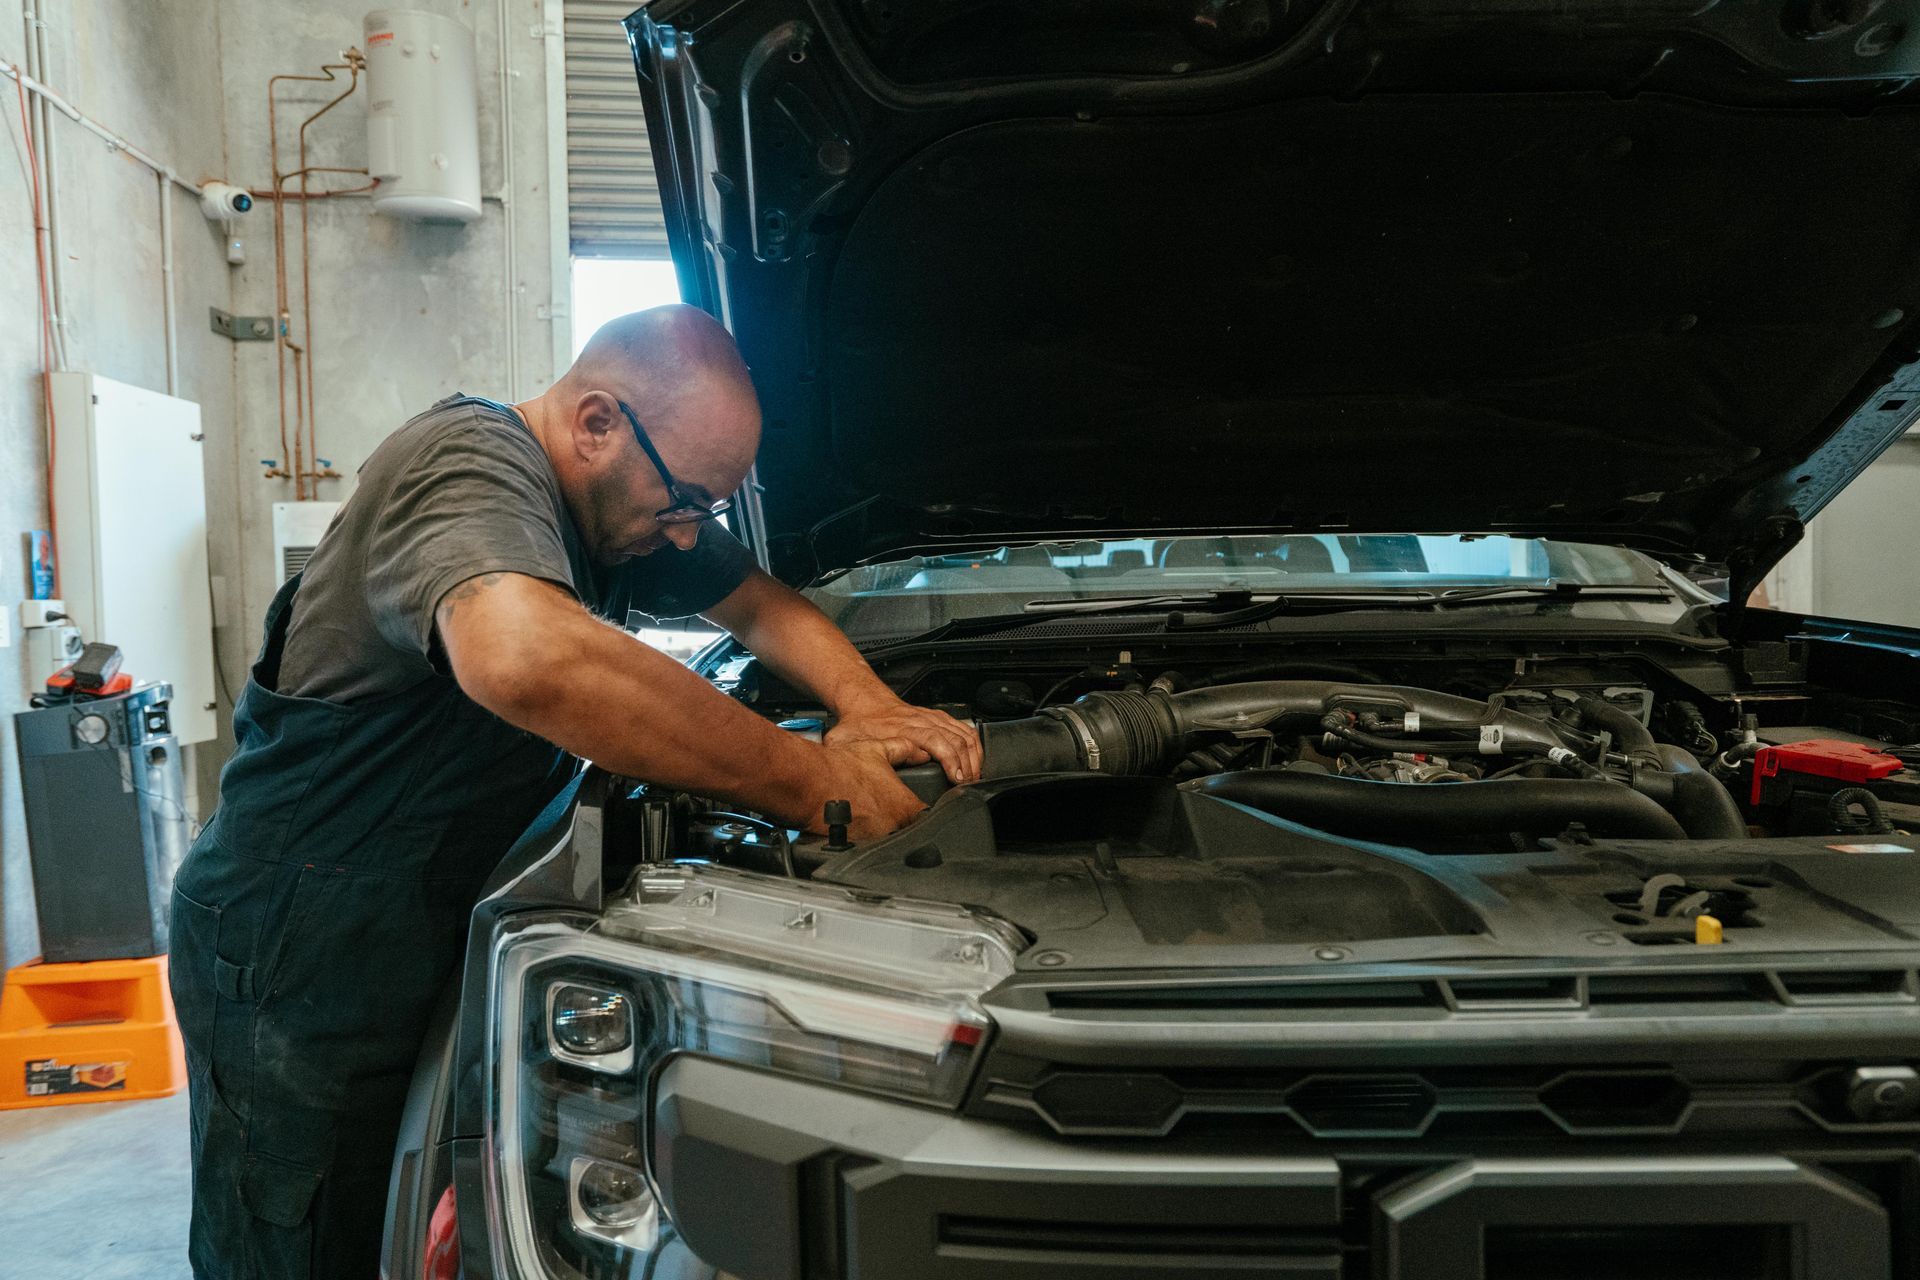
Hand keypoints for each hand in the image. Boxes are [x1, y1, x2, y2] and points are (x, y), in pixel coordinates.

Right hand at [810, 739, 927, 839]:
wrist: (809, 781)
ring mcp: (875, 840)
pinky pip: (865, 848)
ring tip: (865, 816)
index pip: (927, 817)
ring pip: (887, 841)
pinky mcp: (855, 849)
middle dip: (900, 824)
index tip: (911, 807)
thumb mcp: (876, 750)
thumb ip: (903, 750)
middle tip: (882, 809)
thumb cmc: (839, 767)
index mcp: (903, 806)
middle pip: (908, 832)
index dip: (922, 813)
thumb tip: (919, 752)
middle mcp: (893, 826)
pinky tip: (852, 824)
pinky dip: (862, 838)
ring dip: (881, 831)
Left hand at [826, 698, 982, 783]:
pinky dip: (974, 744)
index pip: (934, 742)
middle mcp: (921, 721)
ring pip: (962, 733)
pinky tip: (977, 758)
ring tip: (976, 776)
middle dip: (967, 763)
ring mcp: (931, 718)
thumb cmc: (857, 722)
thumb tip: (840, 775)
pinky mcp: (937, 717)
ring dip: (973, 755)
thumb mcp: (844, 740)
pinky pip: (963, 728)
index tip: (956, 778)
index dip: (949, 760)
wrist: (863, 699)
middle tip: (970, 784)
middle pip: (954, 740)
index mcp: (903, 729)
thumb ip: (844, 756)